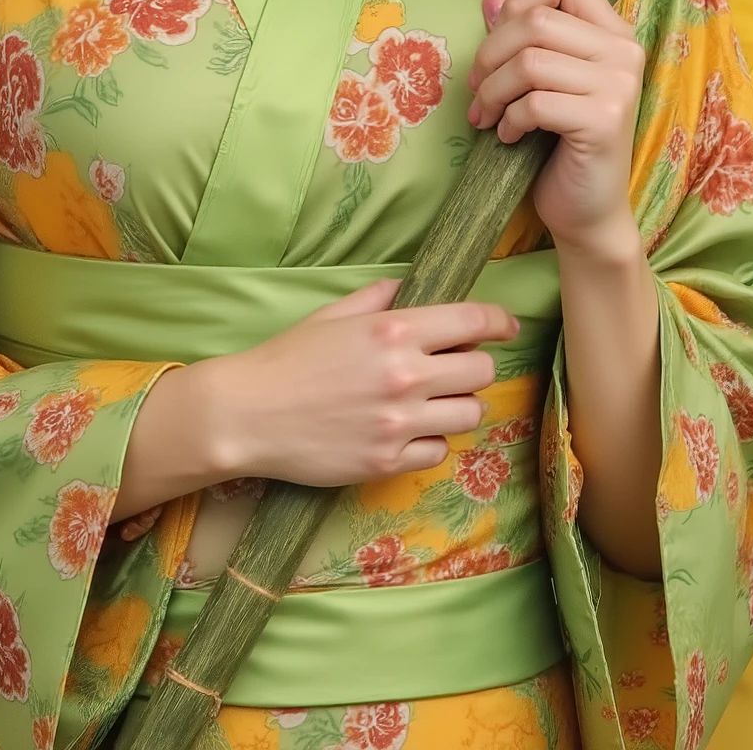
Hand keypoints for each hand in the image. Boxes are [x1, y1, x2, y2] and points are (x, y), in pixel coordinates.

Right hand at [194, 278, 516, 487]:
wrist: (246, 415)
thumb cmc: (287, 358)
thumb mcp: (334, 315)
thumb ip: (381, 298)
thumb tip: (413, 289)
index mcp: (394, 331)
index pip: (472, 322)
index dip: (498, 321)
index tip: (506, 325)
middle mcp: (406, 376)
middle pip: (481, 371)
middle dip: (474, 365)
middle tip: (454, 367)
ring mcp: (399, 423)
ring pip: (470, 414)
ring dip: (458, 404)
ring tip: (435, 401)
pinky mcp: (387, 462)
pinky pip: (438, 451)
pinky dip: (431, 440)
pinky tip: (409, 430)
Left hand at [468, 0, 646, 257]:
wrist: (587, 213)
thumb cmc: (559, 142)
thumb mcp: (536, 78)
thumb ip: (521, 29)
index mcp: (612, 31)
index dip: (518, 2)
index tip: (497, 43)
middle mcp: (624, 50)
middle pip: (536, 20)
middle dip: (490, 54)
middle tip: (479, 89)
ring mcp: (620, 85)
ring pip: (530, 61)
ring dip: (494, 91)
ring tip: (488, 114)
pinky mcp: (605, 119)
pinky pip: (535, 102)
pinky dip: (509, 119)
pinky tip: (509, 137)